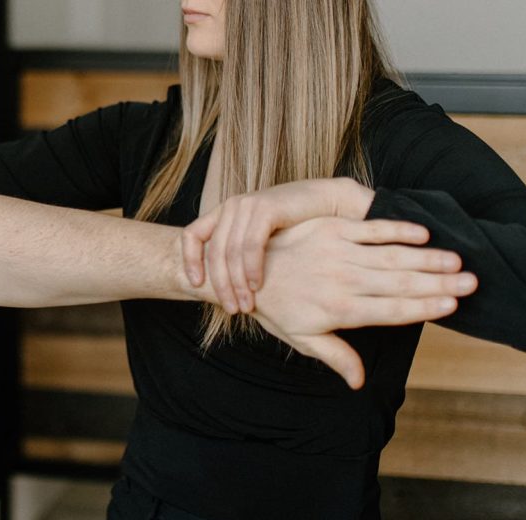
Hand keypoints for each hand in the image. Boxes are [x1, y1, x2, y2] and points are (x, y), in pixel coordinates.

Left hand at [183, 178, 374, 313]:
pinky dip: (252, 269)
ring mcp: (248, 204)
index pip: (191, 235)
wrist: (336, 205)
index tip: (196, 287)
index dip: (189, 261)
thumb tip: (222, 285)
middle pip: (213, 252)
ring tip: (246, 305)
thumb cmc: (301, 230)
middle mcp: (233, 206)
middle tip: (232, 309)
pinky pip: (250, 245)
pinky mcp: (265, 207)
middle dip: (220, 285)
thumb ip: (241, 257)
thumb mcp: (263, 244)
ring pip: (230, 252)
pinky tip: (258, 286)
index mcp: (226, 213)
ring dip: (237, 283)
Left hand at [252, 216, 476, 388]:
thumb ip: (335, 356)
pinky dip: (398, 230)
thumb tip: (360, 383)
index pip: (391, 311)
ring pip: (391, 256)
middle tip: (472, 282)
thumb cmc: (277, 309)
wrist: (246, 271)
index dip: (424, 308)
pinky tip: (424, 233)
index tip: (454, 306)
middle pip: (400, 283)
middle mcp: (342, 280)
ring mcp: (337, 252)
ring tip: (458, 261)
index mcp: (339, 310)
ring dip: (428, 258)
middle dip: (439, 283)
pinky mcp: (331, 228)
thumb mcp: (302, 339)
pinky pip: (370, 228)